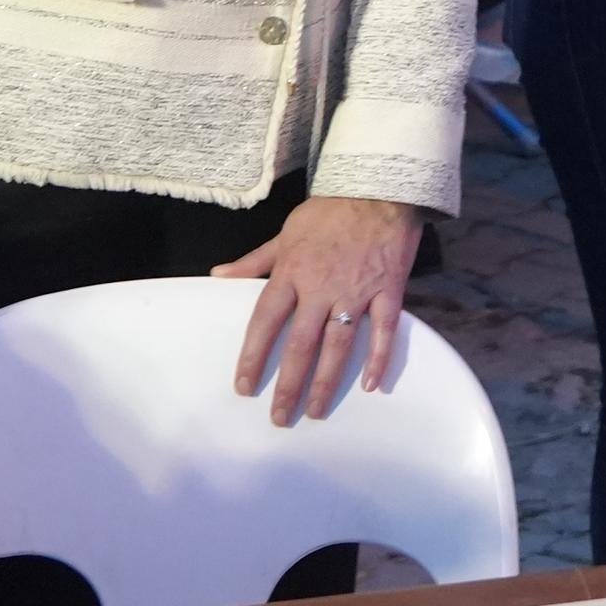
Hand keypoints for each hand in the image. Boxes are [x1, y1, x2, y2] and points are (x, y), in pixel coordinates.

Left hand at [212, 196, 423, 425]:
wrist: (378, 188)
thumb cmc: (328, 212)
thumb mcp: (284, 233)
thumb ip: (253, 261)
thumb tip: (217, 276)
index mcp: (292, 272)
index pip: (265, 321)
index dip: (253, 356)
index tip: (244, 387)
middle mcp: (321, 287)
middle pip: (300, 344)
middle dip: (288, 384)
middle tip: (280, 417)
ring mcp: (357, 290)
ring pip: (339, 344)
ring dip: (326, 381)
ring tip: (315, 410)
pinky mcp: (388, 290)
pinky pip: (384, 330)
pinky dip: (378, 358)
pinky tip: (370, 386)